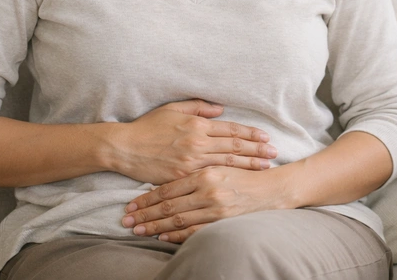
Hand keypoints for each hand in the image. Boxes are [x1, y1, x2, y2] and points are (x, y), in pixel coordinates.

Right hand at [114, 99, 277, 184]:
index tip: (265, 137)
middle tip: (274, 152)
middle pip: (234, 146)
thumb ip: (198, 108)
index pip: (231, 129)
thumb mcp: (172, 109)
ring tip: (266, 166)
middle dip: (256, 149)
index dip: (250, 134)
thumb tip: (220, 109)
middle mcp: (197, 142)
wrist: (125, 147)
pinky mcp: (182, 177)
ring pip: (227, 163)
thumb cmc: (147, 126)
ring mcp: (191, 161)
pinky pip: (209, 177)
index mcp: (196, 125)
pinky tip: (240, 180)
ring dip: (248, 164)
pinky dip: (227, 177)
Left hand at [121, 166, 287, 242]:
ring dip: (155, 227)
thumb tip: (172, 169)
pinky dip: (176, 235)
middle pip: (168, 206)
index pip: (168, 188)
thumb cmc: (244, 172)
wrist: (270, 189)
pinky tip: (162, 236)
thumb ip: (197, 160)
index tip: (131, 205)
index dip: (147, 198)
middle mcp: (207, 190)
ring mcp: (214, 208)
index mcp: (204, 171)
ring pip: (178, 220)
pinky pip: (194, 231)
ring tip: (138, 230)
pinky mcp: (221, 222)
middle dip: (145, 214)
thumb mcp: (220, 160)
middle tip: (126, 221)